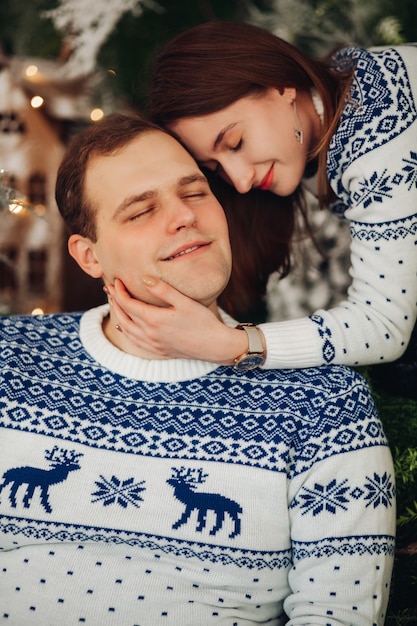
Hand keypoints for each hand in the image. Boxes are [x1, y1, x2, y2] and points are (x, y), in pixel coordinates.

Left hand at [105, 277, 248, 364]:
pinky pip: (134, 340)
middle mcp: (149, 334)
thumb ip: (163, 289)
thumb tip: (143, 278)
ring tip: (114, 303)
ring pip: (126, 329)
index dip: (118, 291)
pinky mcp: (158, 350)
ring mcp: (152, 344)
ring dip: (117, 315)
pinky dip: (125, 330)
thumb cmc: (203, 322)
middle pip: (123, 315)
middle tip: (109, 288)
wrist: (215, 346)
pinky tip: (125, 325)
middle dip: (114, 300)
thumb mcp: (185, 302)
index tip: (116, 280)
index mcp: (153, 320)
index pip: (127, 303)